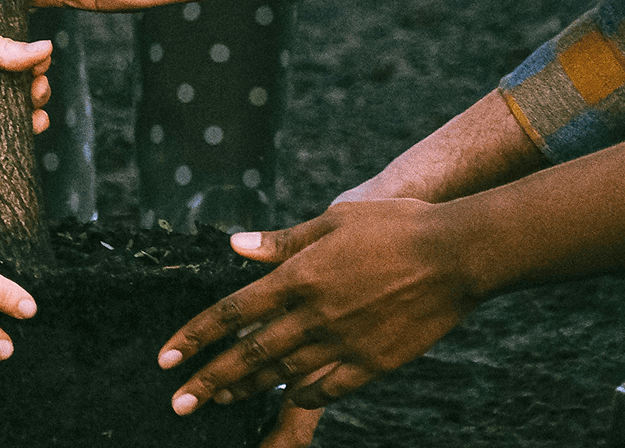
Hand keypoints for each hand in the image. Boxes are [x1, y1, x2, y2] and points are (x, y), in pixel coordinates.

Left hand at [158, 201, 480, 418]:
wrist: (457, 253)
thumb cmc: (392, 225)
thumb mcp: (331, 221)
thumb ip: (280, 242)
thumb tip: (233, 246)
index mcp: (298, 277)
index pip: (232, 311)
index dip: (195, 335)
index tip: (167, 357)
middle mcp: (314, 314)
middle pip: (249, 353)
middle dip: (208, 380)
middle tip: (178, 403)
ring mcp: (344, 342)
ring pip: (282, 374)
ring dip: (246, 390)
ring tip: (217, 402)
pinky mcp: (373, 363)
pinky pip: (327, 386)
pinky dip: (300, 393)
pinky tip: (283, 395)